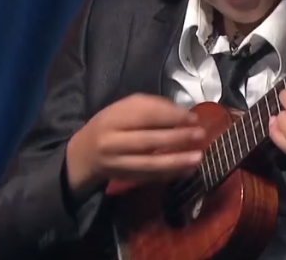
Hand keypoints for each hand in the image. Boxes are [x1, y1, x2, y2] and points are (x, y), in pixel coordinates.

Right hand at [66, 94, 204, 195]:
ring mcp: (117, 163)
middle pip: (147, 140)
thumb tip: (181, 113)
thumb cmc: (110, 124)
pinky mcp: (124, 178)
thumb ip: (150, 107)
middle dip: (176, 138)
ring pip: (149, 163)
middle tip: (200, 135)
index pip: (145, 115)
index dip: (171, 116)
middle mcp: (112, 141)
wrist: (85, 153)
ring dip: (176, 161)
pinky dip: (169, 174)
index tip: (193, 118)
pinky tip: (187, 170)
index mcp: (113, 118)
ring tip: (198, 158)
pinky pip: (149, 177)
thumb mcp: (123, 108)